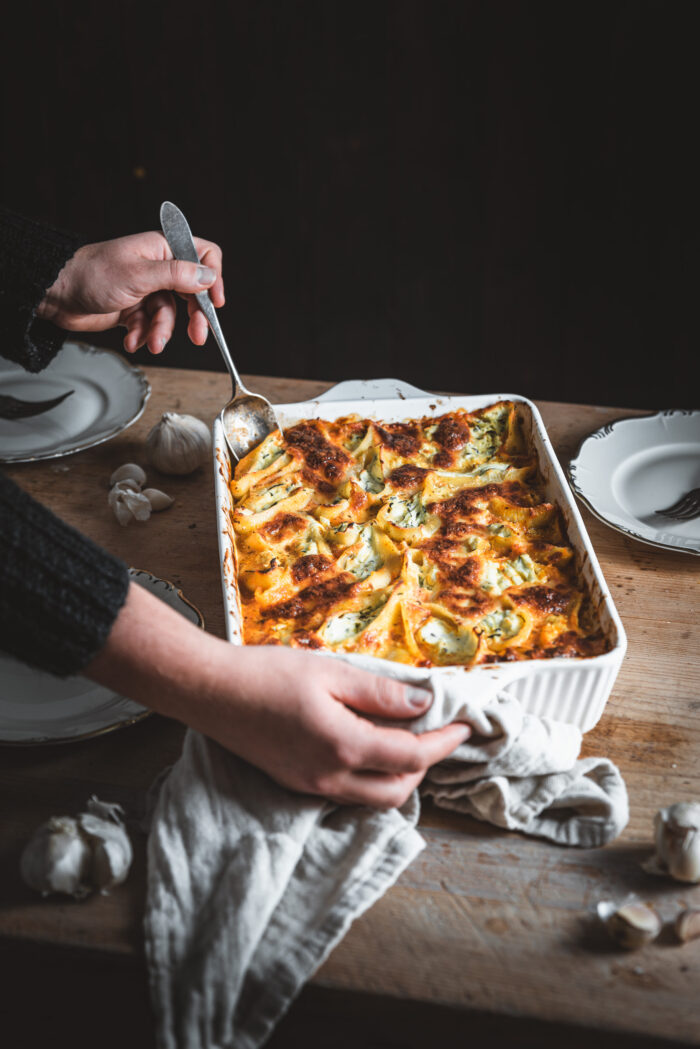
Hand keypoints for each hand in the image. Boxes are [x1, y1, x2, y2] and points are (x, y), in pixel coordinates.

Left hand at [36, 231, 224, 354]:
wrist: (58, 295)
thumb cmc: (92, 275)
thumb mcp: (140, 275)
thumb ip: (178, 276)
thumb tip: (209, 277)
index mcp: (162, 249)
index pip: (202, 256)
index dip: (213, 278)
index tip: (216, 302)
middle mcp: (157, 268)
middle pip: (191, 293)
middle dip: (193, 317)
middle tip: (198, 336)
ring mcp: (146, 290)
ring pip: (169, 315)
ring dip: (160, 332)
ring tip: (149, 341)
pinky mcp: (134, 310)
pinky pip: (149, 326)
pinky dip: (141, 335)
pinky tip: (130, 339)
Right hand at [191, 646, 470, 807]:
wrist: (210, 692)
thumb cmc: (266, 674)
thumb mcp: (331, 672)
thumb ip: (381, 692)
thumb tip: (424, 701)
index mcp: (343, 746)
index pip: (412, 755)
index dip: (444, 741)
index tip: (464, 724)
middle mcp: (330, 778)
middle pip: (397, 790)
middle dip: (426, 766)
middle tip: (438, 732)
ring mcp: (311, 786)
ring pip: (373, 798)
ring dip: (399, 775)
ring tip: (409, 739)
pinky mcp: (296, 784)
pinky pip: (348, 793)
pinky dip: (371, 777)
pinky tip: (371, 748)